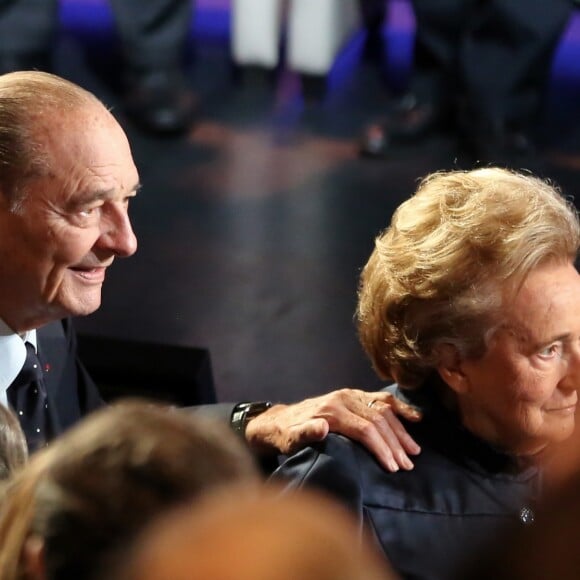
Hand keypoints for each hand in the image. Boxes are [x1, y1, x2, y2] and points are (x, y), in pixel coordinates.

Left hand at [245, 388, 421, 471]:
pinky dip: (399, 407)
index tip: (393, 467)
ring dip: (400, 430)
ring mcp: (349, 395)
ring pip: (383, 409)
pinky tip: (415, 417)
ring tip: (413, 451)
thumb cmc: (285, 435)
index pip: (365, 429)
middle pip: (377, 420)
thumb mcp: (289, 438)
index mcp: (331, 411)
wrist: (278, 421)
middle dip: (395, 444)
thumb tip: (322, 428)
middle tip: (407, 465)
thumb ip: (304, 433)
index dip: (381, 448)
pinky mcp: (353, 395)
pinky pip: (380, 399)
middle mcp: (343, 399)